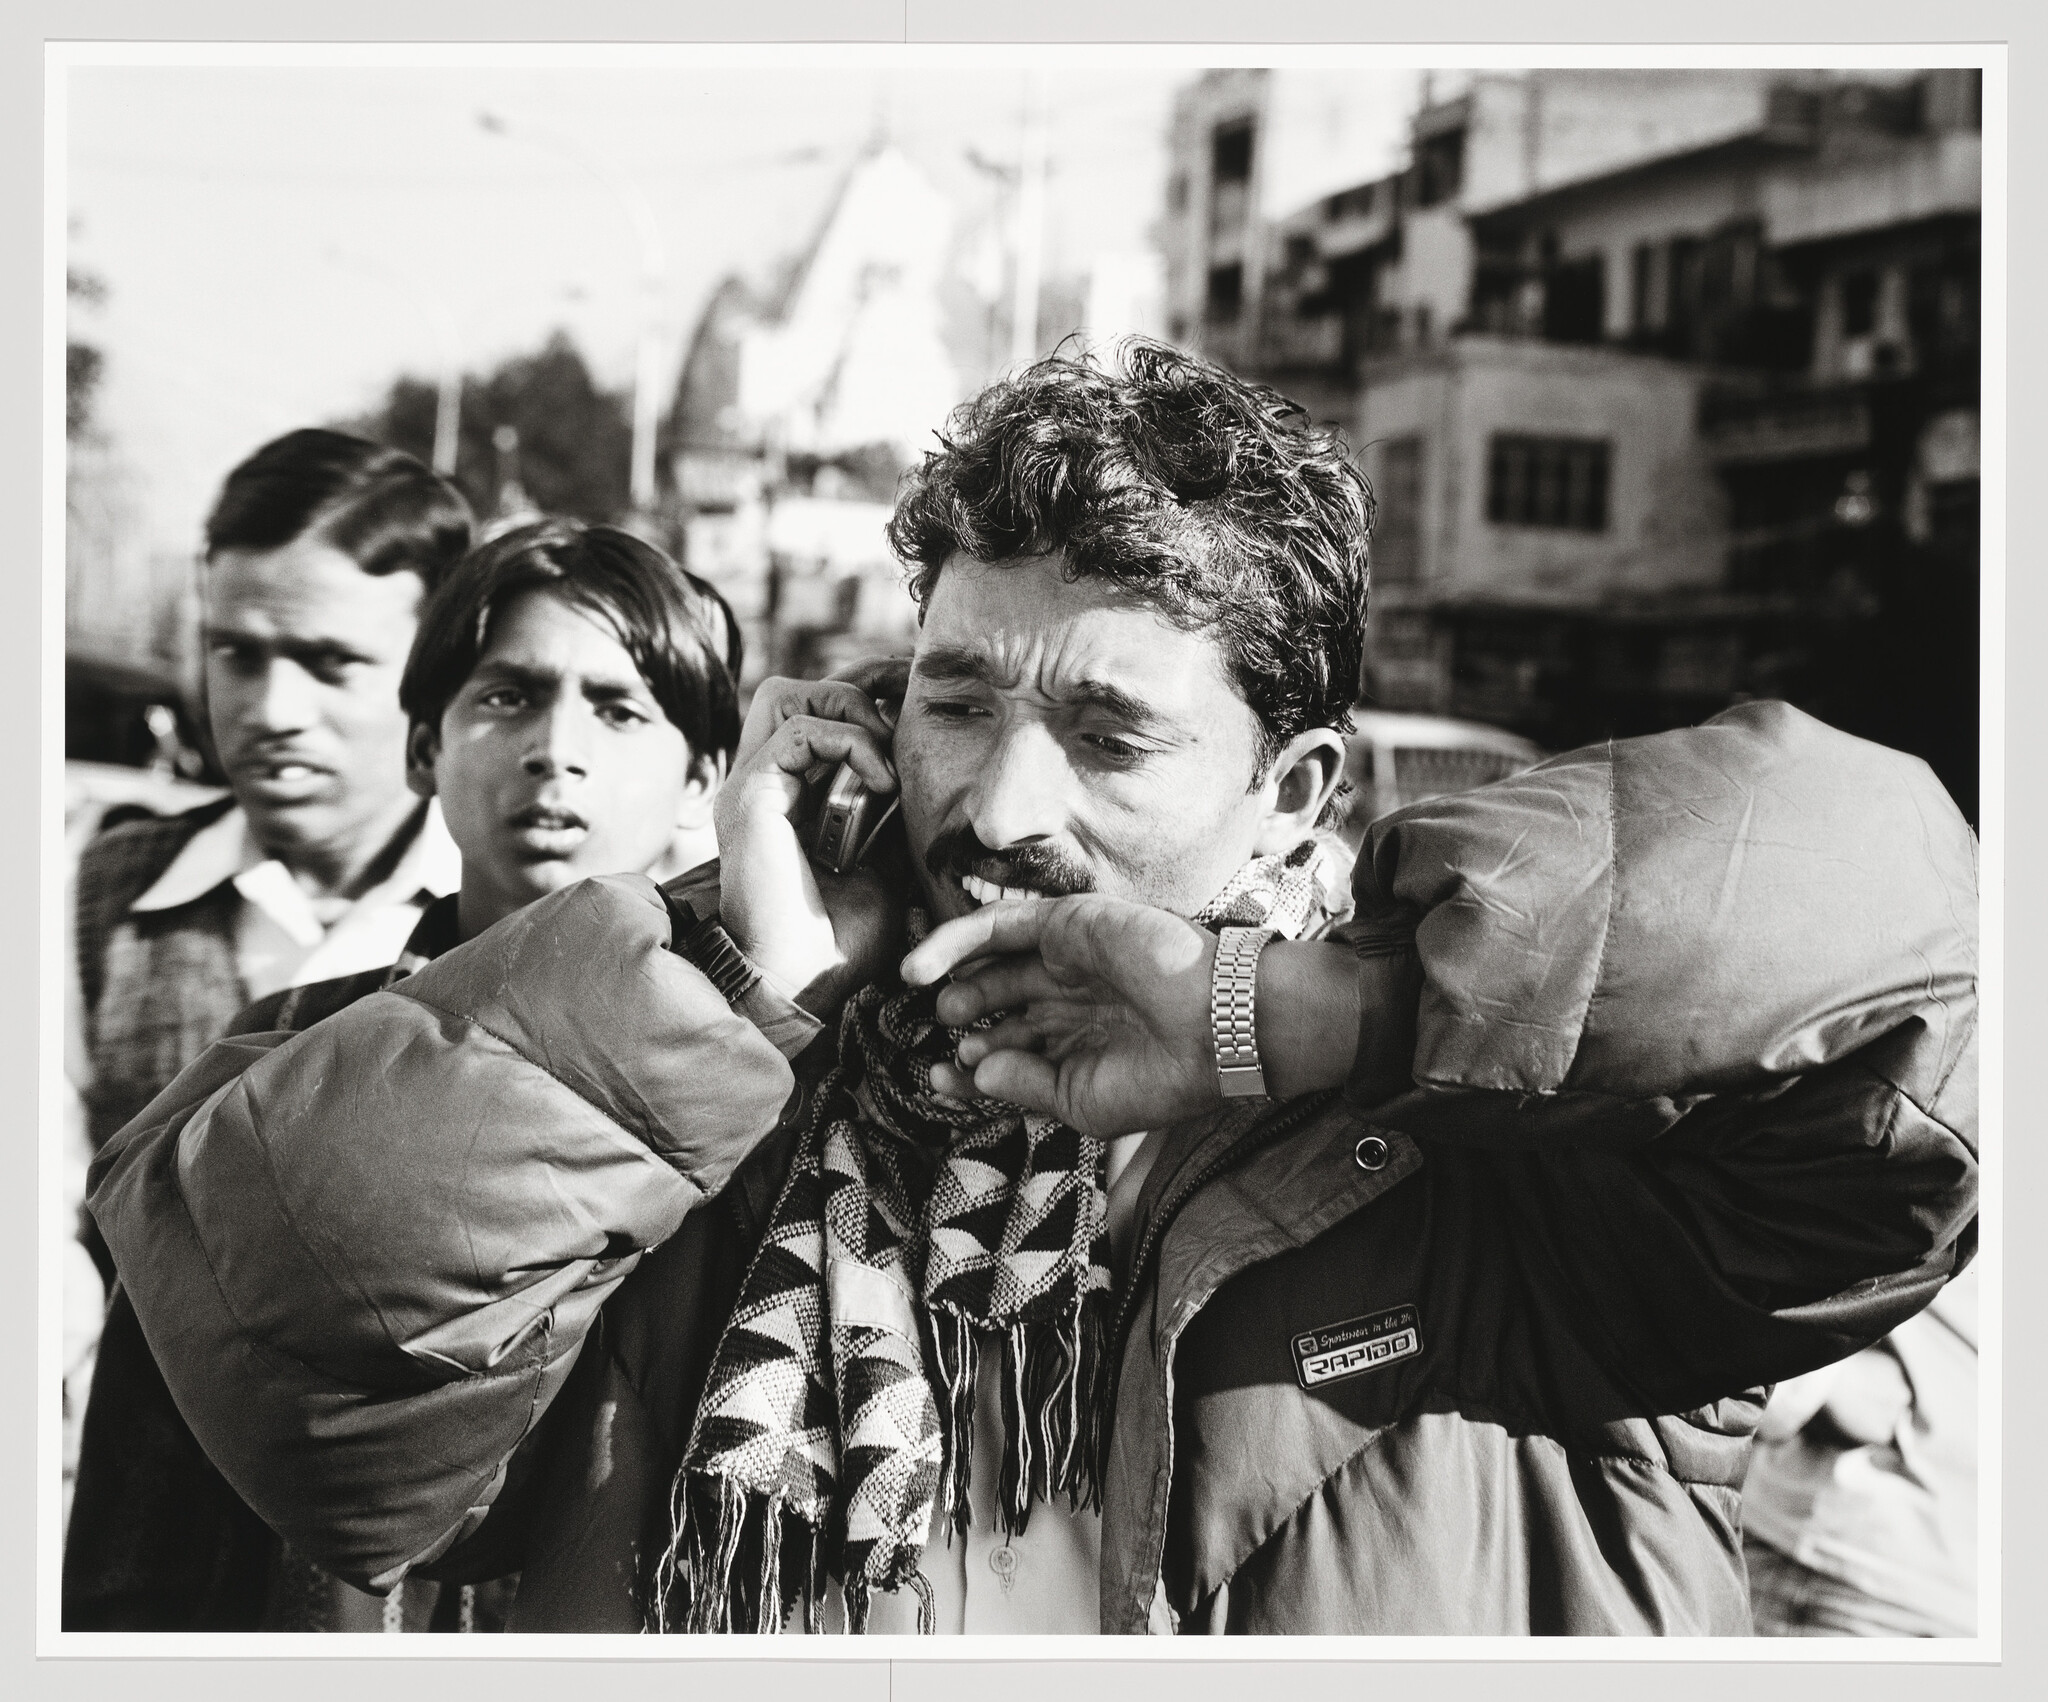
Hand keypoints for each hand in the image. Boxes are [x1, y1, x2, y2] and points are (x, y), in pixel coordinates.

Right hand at [715, 674, 902, 1015]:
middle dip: (856, 686)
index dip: (864, 693)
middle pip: (795, 690)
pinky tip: (883, 782)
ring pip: (786, 696)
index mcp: (791, 796)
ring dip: (848, 711)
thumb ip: (897, 819)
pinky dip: (849, 743)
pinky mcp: (749, 795)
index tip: (914, 697)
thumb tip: (939, 783)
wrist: (802, 983)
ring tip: (888, 755)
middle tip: (905, 710)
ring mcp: (752, 786)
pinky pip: (797, 732)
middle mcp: (764, 784)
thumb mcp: (887, 866)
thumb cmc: (840, 940)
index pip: (816, 711)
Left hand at [899, 895, 1222, 1139]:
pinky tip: (924, 967)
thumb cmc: (1163, 1077)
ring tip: (931, 1003)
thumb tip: (978, 1074)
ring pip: (994, 962)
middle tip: (947, 1040)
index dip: (970, 1069)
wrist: (1215, 1031)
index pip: (1011, 1052)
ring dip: (956, 980)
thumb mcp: (1079, 1101)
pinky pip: (997, 925)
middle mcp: (1072, 1000)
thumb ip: (1024, 1085)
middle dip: (966, 1024)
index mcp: (1080, 1044)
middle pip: (999, 1006)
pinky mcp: (1066, 923)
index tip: (937, 1081)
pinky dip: (954, 942)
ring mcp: (1069, 960)